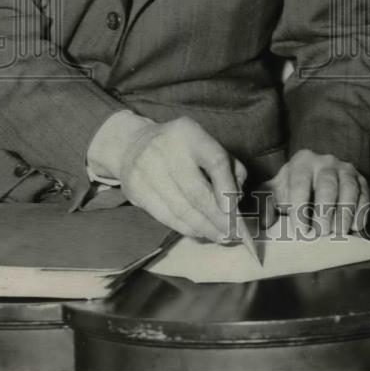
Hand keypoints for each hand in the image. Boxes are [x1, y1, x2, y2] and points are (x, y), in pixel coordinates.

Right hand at [113, 116, 246, 242]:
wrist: (132, 144)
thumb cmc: (182, 147)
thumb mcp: (206, 143)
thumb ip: (229, 166)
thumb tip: (237, 199)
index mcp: (190, 133)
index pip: (215, 161)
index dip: (227, 188)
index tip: (236, 211)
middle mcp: (166, 149)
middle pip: (196, 192)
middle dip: (218, 218)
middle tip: (235, 234)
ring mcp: (147, 170)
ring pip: (181, 209)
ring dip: (204, 228)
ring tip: (221, 237)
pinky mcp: (135, 190)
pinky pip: (166, 216)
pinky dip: (186, 228)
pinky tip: (200, 233)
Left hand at [259, 150, 368, 237]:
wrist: (312, 178)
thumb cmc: (290, 189)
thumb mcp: (273, 192)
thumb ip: (264, 205)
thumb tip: (265, 222)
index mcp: (302, 162)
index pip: (300, 183)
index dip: (300, 207)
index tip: (300, 229)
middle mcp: (325, 161)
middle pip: (327, 185)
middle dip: (324, 211)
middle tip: (320, 233)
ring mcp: (345, 169)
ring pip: (349, 188)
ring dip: (344, 213)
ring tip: (337, 233)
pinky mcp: (360, 179)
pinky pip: (364, 193)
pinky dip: (362, 211)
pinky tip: (355, 227)